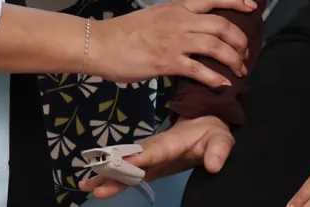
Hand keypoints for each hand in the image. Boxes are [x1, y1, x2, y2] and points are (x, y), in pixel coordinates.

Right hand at [81, 116, 235, 199]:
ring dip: (106, 175)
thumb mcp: (222, 140)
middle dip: (114, 170)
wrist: (203, 123)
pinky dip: (111, 178)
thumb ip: (218, 152)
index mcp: (172, 143)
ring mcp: (149, 156)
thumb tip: (213, 166)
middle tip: (95, 181)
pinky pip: (127, 171)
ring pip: (125, 166)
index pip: (155, 151)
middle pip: (132, 160)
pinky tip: (95, 186)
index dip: (140, 158)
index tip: (124, 164)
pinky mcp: (147, 164)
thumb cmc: (212, 132)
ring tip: (87, 185)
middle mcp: (155, 148)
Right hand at [87, 0, 254, 85]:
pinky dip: (215, 78)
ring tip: (238, 70)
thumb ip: (175, 20)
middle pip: (222, 25)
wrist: (100, 43)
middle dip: (240, 40)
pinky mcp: (166, 62)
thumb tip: (192, 28)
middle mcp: (179, 20)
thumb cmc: (124, 32)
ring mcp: (174, 41)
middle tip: (244, 54)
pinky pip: (199, 70)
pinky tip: (222, 84)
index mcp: (176, 7)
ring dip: (233, 60)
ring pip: (216, 46)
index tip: (253, 6)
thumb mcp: (155, 16)